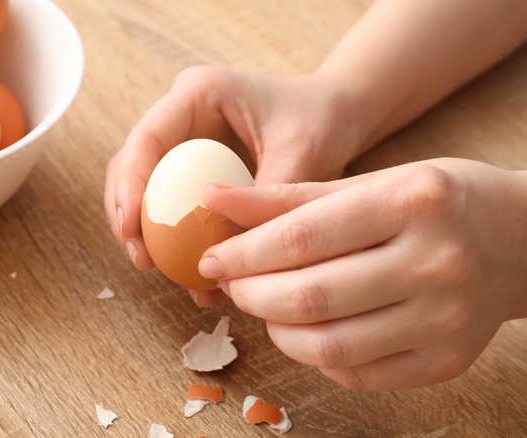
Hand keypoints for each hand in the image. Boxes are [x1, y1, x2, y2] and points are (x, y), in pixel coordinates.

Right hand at [104, 66, 366, 305]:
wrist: (336, 118)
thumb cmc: (321, 121)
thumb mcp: (302, 153)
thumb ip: (264, 196)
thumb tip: (230, 250)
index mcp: (199, 93)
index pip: (148, 138)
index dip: (130, 183)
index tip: (131, 227)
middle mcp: (181, 115)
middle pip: (130, 164)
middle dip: (128, 214)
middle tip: (142, 259)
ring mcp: (182, 142)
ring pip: (142, 187)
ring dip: (143, 230)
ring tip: (156, 270)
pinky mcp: (190, 169)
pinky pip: (167, 204)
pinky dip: (171, 238)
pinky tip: (188, 273)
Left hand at [198, 158, 526, 389]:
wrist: (522, 241)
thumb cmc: (436, 202)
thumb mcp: (370, 182)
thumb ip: (289, 197)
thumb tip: (213, 199)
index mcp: (414, 202)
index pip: (302, 237)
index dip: (243, 253)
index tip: (212, 257)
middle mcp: (436, 262)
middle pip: (311, 296)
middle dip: (251, 294)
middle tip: (231, 283)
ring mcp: (447, 319)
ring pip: (328, 345)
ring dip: (276, 330)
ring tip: (264, 306)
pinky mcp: (448, 361)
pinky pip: (356, 372)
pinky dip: (315, 355)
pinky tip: (306, 329)